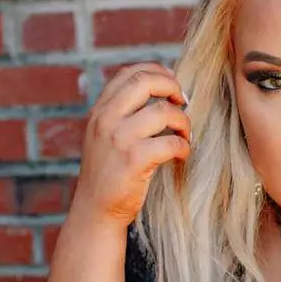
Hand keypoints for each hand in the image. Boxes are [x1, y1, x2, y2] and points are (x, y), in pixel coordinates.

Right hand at [73, 63, 191, 225]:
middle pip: (145, 82)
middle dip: (172, 87)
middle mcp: (106, 120)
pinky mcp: (135, 161)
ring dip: (183, 122)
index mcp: (100, 110)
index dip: (157, 72)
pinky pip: (171, 143)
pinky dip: (183, 147)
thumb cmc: (109, 172)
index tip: (173, 85)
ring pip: (163, 111)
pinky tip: (182, 154)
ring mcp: (119, 139)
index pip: (129, 73)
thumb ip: (122, 113)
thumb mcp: (104, 135)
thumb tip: (160, 89)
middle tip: (184, 102)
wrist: (96, 209)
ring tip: (185, 135)